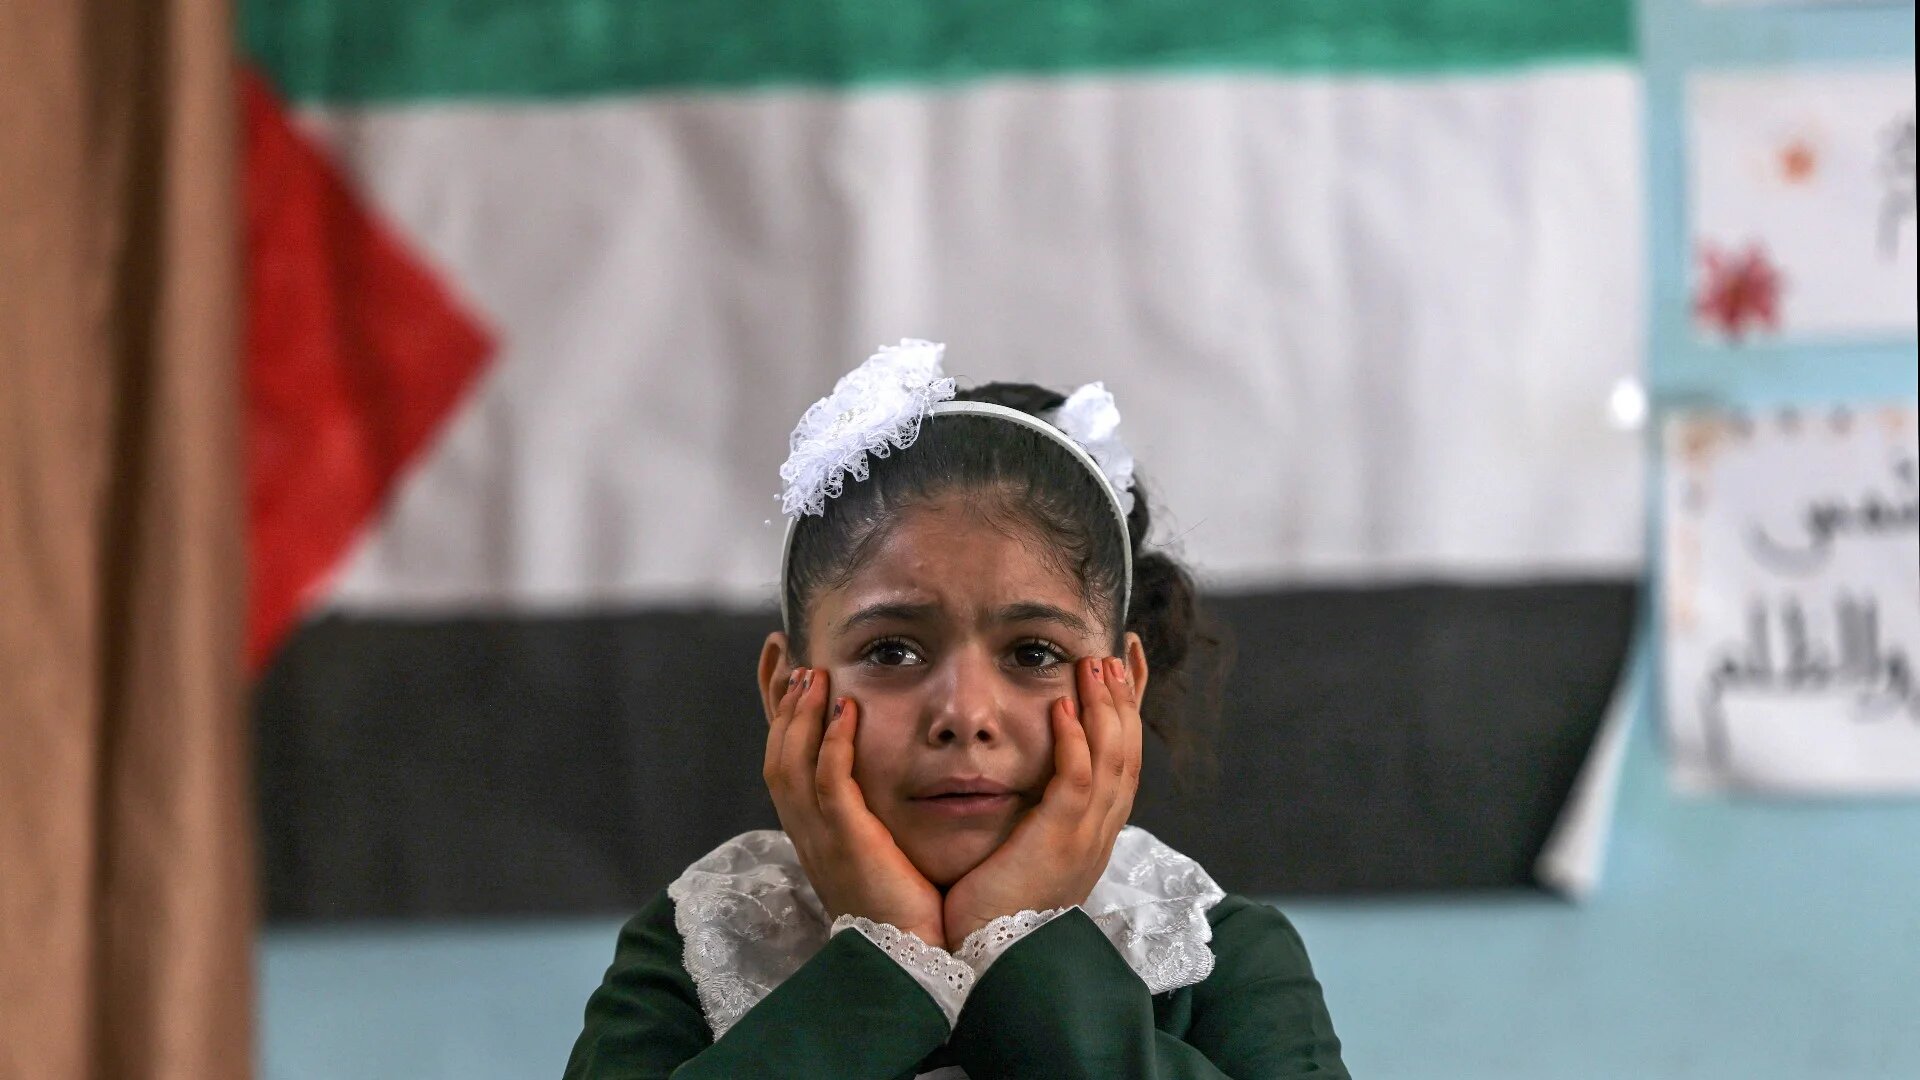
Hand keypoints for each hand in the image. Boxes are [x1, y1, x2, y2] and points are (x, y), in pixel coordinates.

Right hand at [763, 668, 948, 948]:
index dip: (778, 710)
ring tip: (812, 672)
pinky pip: (830, 785)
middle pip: (775, 752)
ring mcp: (822, 837)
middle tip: (785, 651)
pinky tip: (844, 711)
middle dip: (777, 698)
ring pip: (791, 764)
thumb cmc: (904, 907)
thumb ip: (871, 812)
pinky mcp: (848, 843)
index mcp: (811, 830)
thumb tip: (882, 777)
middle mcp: (806, 831)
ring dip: (800, 714)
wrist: (908, 959)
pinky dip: (831, 745)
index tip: (783, 665)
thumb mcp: (877, 850)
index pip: (784, 757)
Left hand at [941, 656, 1141, 947]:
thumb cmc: (991, 907)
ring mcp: (1084, 839)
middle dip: (1124, 698)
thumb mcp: (1021, 850)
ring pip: (1112, 760)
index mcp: (1092, 833)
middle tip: (1115, 653)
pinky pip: (1076, 783)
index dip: (1128, 711)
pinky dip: (1075, 742)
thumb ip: (1029, 812)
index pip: (1120, 760)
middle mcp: (1099, 833)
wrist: (987, 961)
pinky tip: (1064, 707)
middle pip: (1127, 752)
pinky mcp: (1059, 844)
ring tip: (1093, 664)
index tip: (1123, 666)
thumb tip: (1020, 777)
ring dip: (1104, 708)